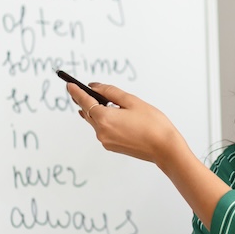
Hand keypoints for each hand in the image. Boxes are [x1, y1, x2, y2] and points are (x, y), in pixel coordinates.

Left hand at [63, 79, 230, 229]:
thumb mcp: (132, 101)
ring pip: (95, 122)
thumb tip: (95, 87)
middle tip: (80, 90)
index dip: (76, 91)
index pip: (84, 101)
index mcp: (104, 118)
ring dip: (96, 111)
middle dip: (85, 101)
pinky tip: (114, 116)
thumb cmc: (153, 124)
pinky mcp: (112, 147)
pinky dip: (105, 121)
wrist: (165, 149)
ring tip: (101, 102)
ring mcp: (106, 141)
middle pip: (88, 112)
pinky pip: (103, 130)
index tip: (69, 84)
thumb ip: (110, 92)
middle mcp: (101, 131)